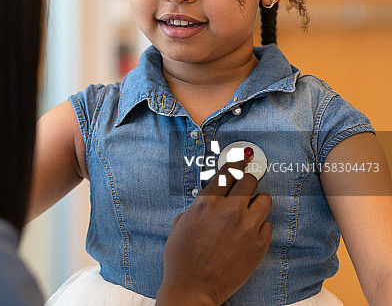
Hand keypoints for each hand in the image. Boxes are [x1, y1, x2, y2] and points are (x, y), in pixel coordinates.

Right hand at [156, 160, 271, 305]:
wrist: (193, 288)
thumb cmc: (181, 257)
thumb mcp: (181, 223)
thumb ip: (198, 206)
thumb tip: (211, 196)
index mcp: (206, 202)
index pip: (228, 172)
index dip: (236, 164)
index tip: (242, 160)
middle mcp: (228, 210)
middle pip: (249, 180)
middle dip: (247, 182)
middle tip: (246, 187)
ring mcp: (246, 227)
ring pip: (264, 199)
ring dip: (257, 202)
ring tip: (250, 211)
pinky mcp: (259, 245)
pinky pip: (267, 225)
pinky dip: (260, 227)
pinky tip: (248, 234)